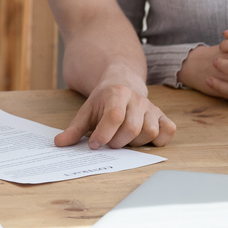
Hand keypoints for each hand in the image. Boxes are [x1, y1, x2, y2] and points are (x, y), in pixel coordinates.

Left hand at [54, 78, 175, 148]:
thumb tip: (59, 144)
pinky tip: (145, 140)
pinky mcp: (162, 115)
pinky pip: (168, 130)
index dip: (104, 134)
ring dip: (136, 143)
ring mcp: (151, 107)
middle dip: (118, 141)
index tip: (95, 144)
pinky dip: (160, 139)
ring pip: (150, 131)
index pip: (114, 116)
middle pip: (132, 127)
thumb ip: (74, 129)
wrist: (122, 83)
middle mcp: (136, 99)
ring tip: (125, 139)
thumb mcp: (86, 112)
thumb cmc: (103, 101)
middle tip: (110, 142)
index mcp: (116, 94)